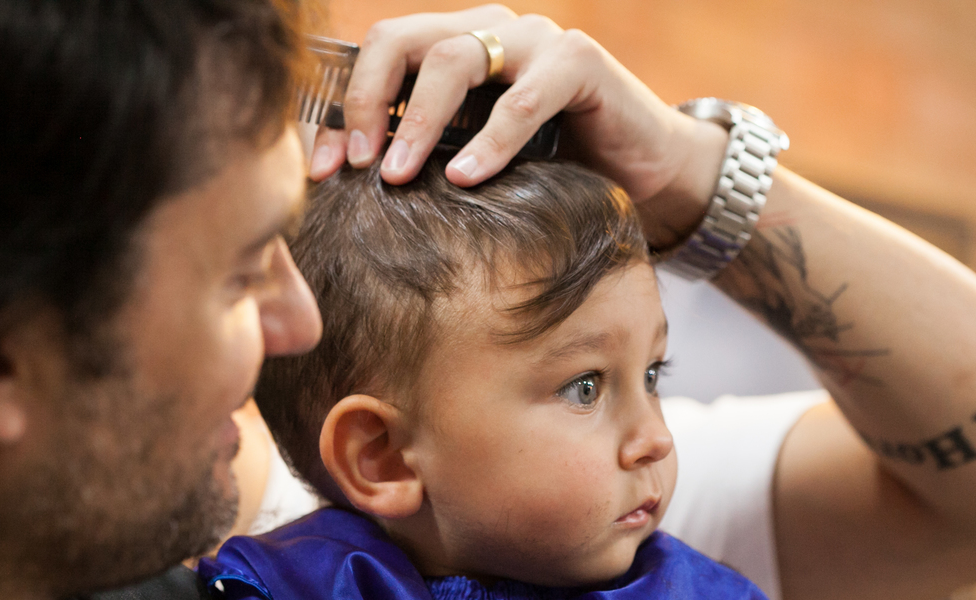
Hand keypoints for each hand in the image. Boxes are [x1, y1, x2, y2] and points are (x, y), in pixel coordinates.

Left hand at [307, 5, 728, 248]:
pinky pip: (524, 98)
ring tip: (400, 176)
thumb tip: (350, 192)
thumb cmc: (555, 173)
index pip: (379, 58)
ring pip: (455, 59)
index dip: (345, 109)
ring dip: (419, 120)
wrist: (648, 175)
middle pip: (402, 42)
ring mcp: (534, 41)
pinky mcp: (579, 62)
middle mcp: (489, 31)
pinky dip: (493, 140)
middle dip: (370, 104)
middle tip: (358, 167)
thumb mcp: (477, 165)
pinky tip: (470, 180)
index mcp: (454, 48)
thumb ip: (428, 160)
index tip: (326, 171)